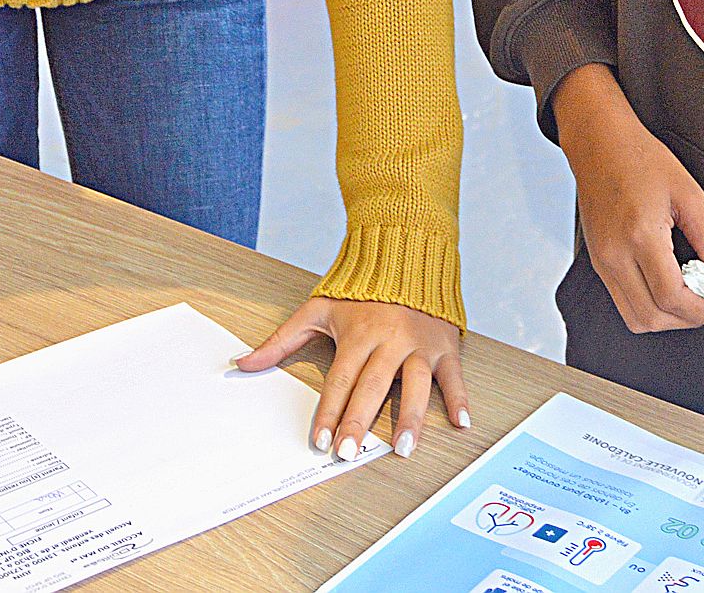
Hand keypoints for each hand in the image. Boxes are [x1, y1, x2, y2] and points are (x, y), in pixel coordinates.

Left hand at [237, 296, 467, 460]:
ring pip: (416, 385)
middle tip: (348, 453)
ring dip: (410, 418)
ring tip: (402, 448)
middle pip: (373, 386)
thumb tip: (242, 363)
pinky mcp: (444, 344)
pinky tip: (461, 423)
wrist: (406, 251)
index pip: (340, 380)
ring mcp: (420, 343)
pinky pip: (454, 374)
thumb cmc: (361, 287)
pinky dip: (460, 398)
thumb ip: (281, 340)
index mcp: (358, 333)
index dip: (328, 411)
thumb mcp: (318, 308)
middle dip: (360, 422)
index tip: (319, 440)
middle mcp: (390, 340)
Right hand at [551, 64, 703, 333]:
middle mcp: (615, 255)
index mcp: (640, 236)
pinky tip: (667, 284)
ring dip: (666, 317)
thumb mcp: (687, 191)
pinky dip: (648, 305)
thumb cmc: (640, 159)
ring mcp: (602, 261)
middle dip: (686, 320)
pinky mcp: (598, 262)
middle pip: (651, 318)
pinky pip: (623, 301)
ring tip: (689, 297)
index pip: (671, 297)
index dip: (701, 310)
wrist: (598, 143)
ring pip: (635, 317)